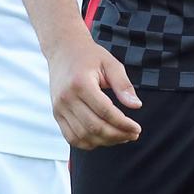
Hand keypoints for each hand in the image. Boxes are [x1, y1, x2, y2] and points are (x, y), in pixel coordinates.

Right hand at [46, 30, 142, 148]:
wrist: (63, 50)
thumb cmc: (90, 56)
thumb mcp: (110, 63)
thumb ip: (123, 85)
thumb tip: (137, 105)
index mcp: (81, 83)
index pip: (105, 111)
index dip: (123, 124)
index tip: (137, 128)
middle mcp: (67, 98)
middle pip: (94, 127)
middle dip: (117, 135)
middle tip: (133, 134)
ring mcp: (59, 108)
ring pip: (83, 136)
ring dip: (105, 141)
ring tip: (122, 137)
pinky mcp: (56, 114)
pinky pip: (71, 137)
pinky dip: (88, 143)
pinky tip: (104, 138)